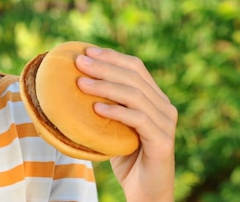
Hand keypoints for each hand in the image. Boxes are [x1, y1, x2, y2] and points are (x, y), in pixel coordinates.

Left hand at [75, 47, 176, 201]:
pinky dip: (116, 111)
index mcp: (155, 98)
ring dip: (105, 86)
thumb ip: (103, 105)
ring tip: (80, 83)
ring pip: (135, 95)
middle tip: (79, 62)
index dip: (112, 56)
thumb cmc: (127, 157)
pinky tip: (96, 109)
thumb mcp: (113, 126)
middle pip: (134, 77)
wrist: (145, 191)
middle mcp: (164, 106)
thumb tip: (74, 83)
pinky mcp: (162, 141)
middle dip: (104, 66)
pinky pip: (138, 119)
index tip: (87, 51)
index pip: (136, 67)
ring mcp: (166, 123)